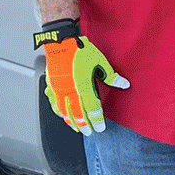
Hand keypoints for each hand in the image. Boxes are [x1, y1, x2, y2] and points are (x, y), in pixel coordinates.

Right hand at [34, 18, 128, 134]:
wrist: (61, 42)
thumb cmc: (80, 50)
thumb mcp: (100, 61)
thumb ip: (111, 76)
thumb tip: (124, 84)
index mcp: (83, 87)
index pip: (91, 109)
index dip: (96, 120)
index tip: (100, 128)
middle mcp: (70, 91)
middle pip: (77, 114)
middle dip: (84, 126)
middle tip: (89, 132)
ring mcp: (58, 89)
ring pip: (64, 111)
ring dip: (70, 121)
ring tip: (76, 128)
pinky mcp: (51, 85)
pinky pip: (53, 102)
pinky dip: (57, 111)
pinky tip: (60, 114)